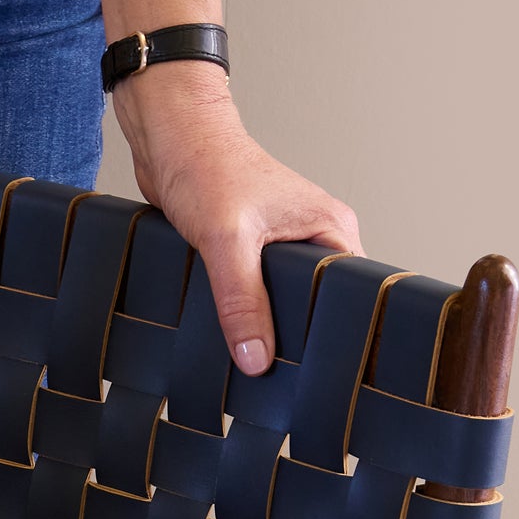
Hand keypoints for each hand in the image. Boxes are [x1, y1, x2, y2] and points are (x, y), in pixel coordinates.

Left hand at [113, 64, 360, 372]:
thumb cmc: (207, 169)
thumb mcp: (227, 243)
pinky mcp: (248, 256)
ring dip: (265, 329)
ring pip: (281, 304)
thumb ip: (243, 302)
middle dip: (297, 338)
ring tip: (256, 364)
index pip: (349, 293)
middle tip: (284, 377)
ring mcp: (280, 248)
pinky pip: (253, 297)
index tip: (322, 369)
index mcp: (328, 227)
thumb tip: (257, 359)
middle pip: (315, 305)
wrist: (169, 141)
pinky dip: (242, 316)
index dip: (335, 332)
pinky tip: (231, 339)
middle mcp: (311, 237)